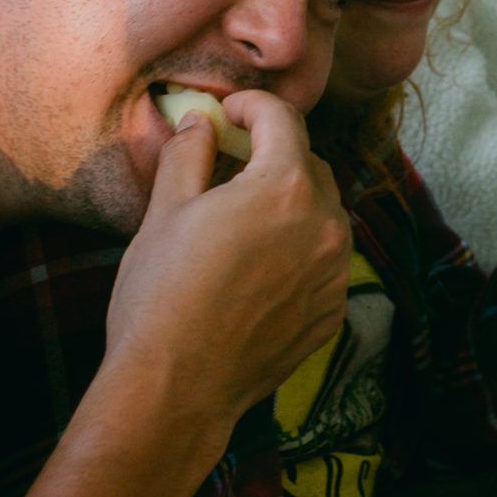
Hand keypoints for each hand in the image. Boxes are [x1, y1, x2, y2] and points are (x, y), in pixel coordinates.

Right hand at [105, 93, 352, 433]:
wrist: (175, 389)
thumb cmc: (161, 296)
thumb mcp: (165, 212)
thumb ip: (190, 154)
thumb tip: (201, 123)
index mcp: (284, 187)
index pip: (283, 119)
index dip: (252, 107)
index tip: (228, 114)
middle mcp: (325, 224)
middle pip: (309, 164)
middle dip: (273, 154)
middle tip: (231, 162)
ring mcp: (335, 272)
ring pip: (323, 213)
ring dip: (292, 203)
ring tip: (245, 218)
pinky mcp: (333, 312)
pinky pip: (324, 262)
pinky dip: (300, 251)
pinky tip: (259, 267)